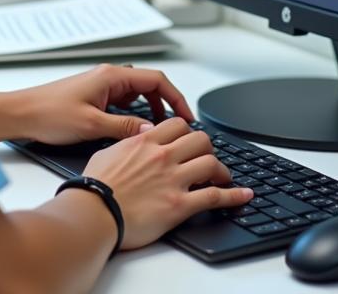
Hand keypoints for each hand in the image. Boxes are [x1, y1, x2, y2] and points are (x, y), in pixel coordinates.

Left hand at [11, 63, 193, 145]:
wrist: (22, 114)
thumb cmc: (49, 113)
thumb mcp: (92, 125)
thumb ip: (124, 128)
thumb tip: (150, 133)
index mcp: (111, 76)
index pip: (156, 80)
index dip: (176, 98)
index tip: (187, 117)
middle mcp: (108, 77)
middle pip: (149, 85)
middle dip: (167, 105)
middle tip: (178, 127)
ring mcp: (101, 87)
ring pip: (137, 95)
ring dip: (151, 111)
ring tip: (160, 132)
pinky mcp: (94, 98)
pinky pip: (124, 103)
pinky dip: (135, 114)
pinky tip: (135, 131)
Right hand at [80, 117, 253, 249]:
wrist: (94, 212)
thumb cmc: (95, 187)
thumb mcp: (107, 152)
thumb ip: (126, 143)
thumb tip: (132, 141)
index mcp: (145, 142)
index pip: (178, 125)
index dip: (188, 131)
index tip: (189, 140)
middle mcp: (163, 156)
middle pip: (200, 140)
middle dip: (207, 149)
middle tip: (206, 158)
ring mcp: (174, 180)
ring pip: (211, 163)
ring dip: (221, 170)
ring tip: (222, 177)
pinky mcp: (180, 205)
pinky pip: (215, 196)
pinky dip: (234, 196)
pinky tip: (243, 195)